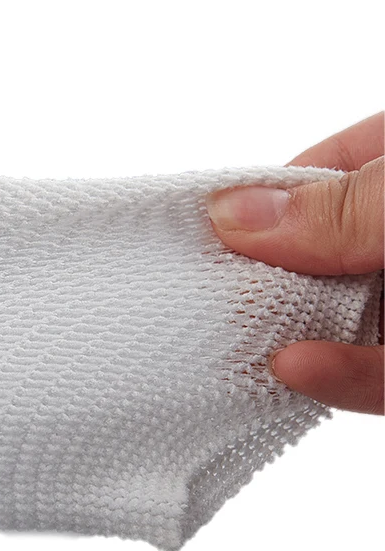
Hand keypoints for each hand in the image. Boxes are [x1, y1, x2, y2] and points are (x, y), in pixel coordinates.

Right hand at [205, 113, 383, 414]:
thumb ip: (344, 207)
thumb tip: (234, 213)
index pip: (322, 172)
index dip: (263, 199)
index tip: (206, 227)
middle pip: (323, 254)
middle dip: (267, 275)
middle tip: (202, 292)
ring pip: (348, 322)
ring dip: (294, 333)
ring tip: (233, 337)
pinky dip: (346, 378)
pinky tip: (297, 370)